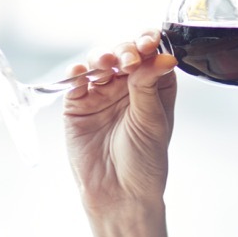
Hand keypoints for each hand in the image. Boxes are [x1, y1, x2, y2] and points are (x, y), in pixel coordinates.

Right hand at [64, 31, 178, 236]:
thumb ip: (149, 86)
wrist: (118, 194)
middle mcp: (128, 85)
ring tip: (106, 63)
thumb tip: (161, 55)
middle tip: (128, 59)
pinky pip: (76, 82)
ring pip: (100, 63)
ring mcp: (102, 93)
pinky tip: (82, 72)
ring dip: (102, 57)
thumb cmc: (144, 161)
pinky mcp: (77, 104)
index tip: (148, 41)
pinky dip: (77, 73)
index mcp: (154, 86)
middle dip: (125, 50)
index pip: (152, 54)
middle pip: (124, 53)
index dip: (149, 43)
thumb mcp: (152, 121)